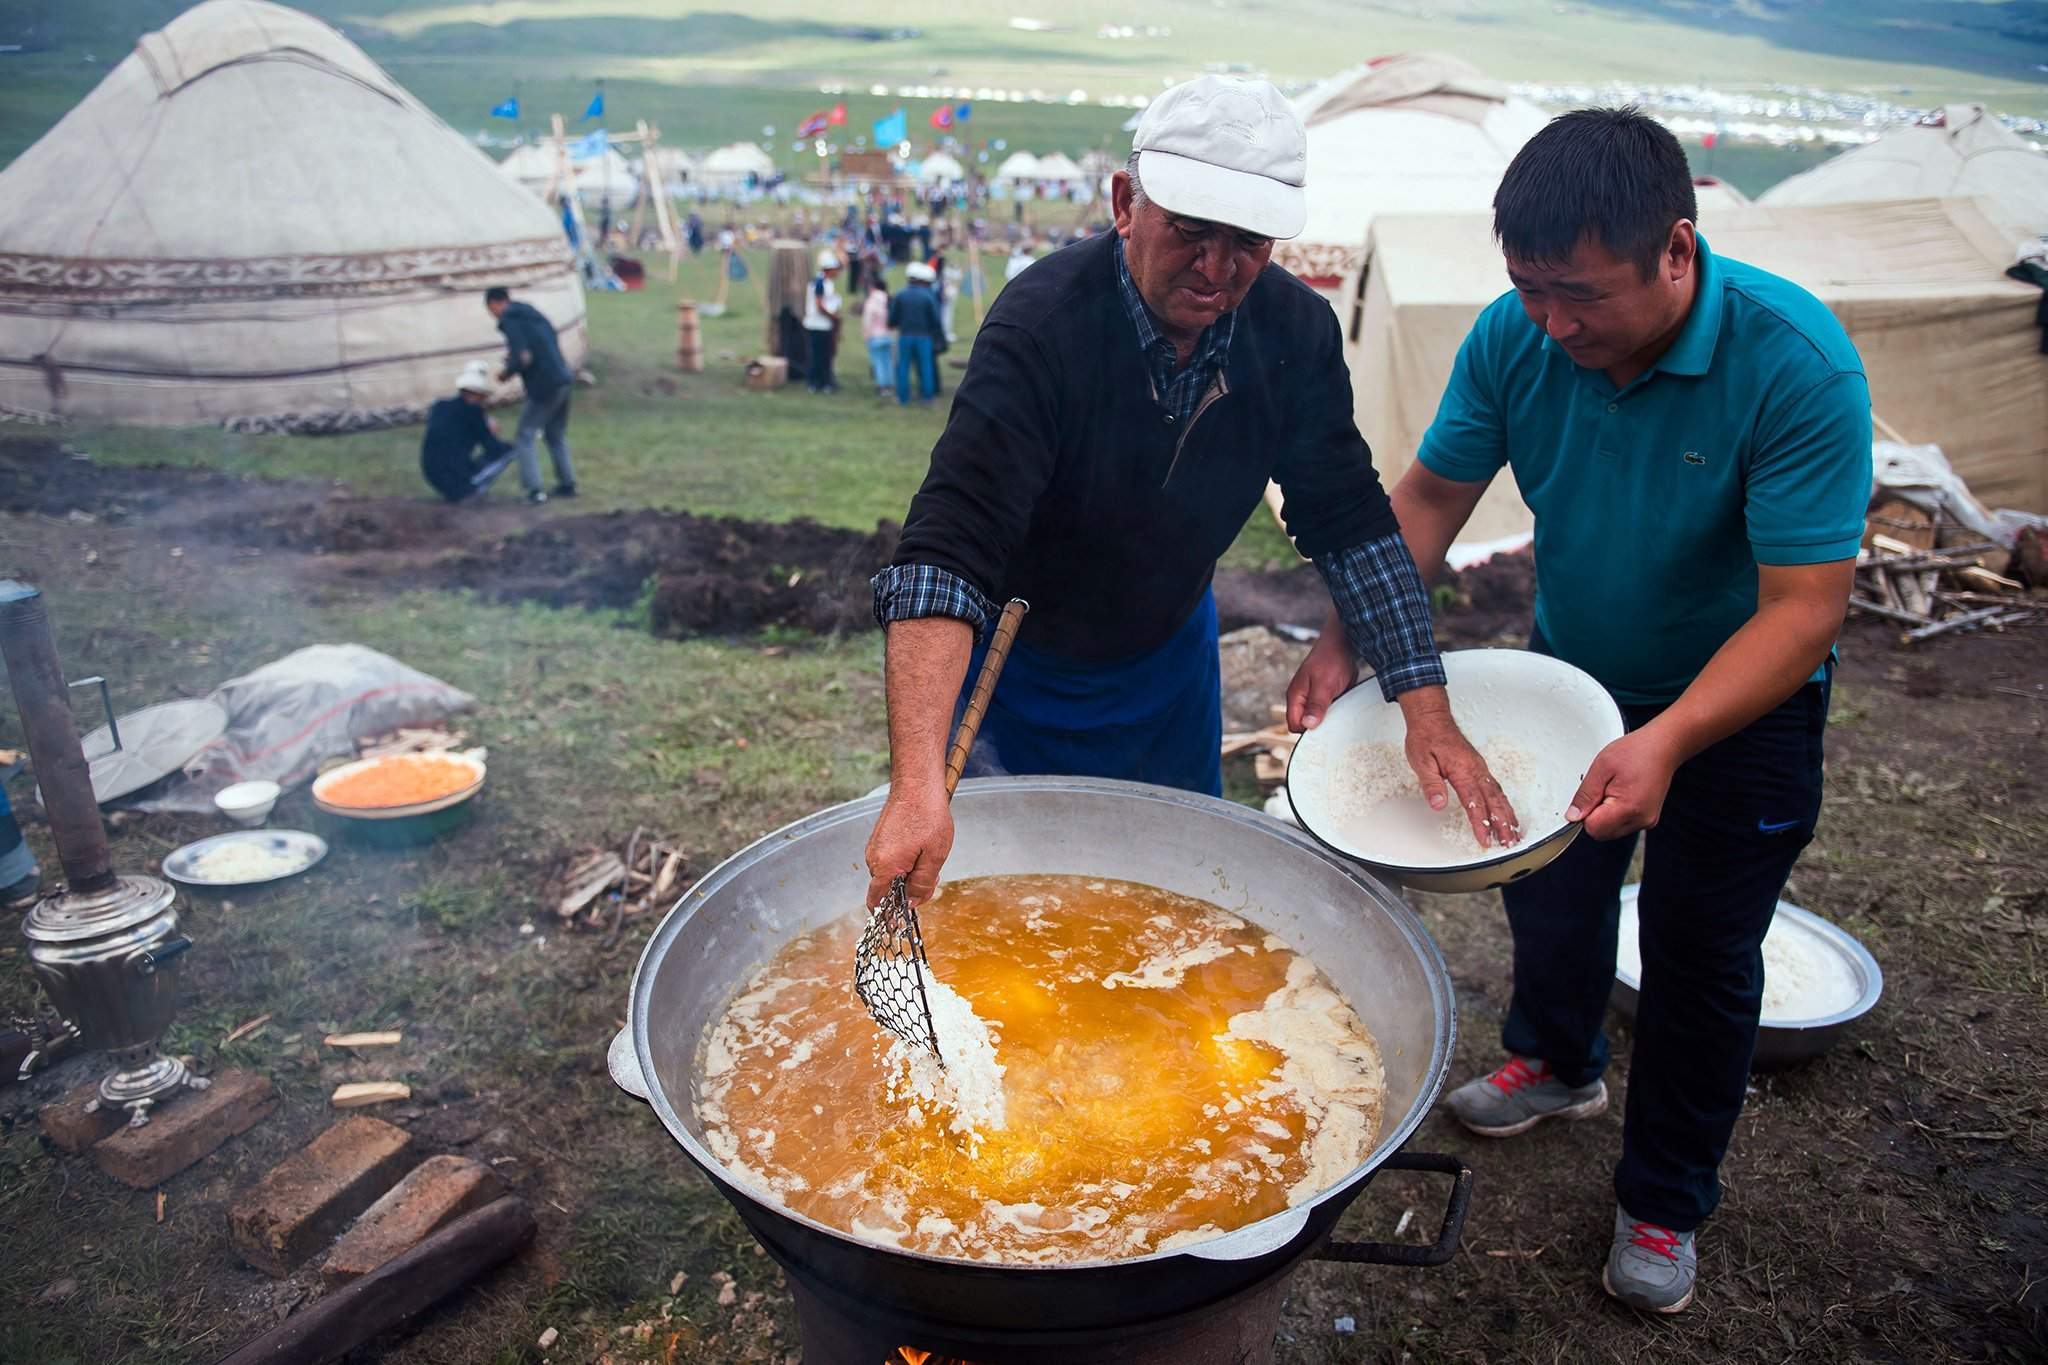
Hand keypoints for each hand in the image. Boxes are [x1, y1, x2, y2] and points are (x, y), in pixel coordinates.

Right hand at [863, 782, 953, 907]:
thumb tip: (911, 902)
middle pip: (887, 889)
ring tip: (930, 859)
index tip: (898, 925)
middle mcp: (874, 858)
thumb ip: (922, 884)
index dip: (887, 917)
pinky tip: (921, 850)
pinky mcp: (880, 839)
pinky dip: (905, 863)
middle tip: (931, 881)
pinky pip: (890, 860)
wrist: (917, 785)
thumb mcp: (934, 856)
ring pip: (891, 874)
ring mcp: (875, 847)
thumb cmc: (928, 816)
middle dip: (908, 891)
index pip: (877, 902)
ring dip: (909, 875)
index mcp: (885, 867)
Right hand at [1285, 628, 1358, 732]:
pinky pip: (1328, 710)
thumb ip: (1315, 706)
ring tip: (1341, 712)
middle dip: (1319, 726)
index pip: (1294, 725)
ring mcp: (1314, 697)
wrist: (1344, 643)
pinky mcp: (1325, 695)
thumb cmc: (1331, 660)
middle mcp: (1302, 698)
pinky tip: (1344, 707)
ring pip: (1318, 718)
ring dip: (1329, 719)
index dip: (1307, 731)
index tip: (1323, 730)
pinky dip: (1336, 711)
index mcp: (1296, 696)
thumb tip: (1308, 725)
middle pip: (1306, 723)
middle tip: (1335, 722)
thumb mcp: (1324, 685)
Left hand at [1400, 688, 1520, 848]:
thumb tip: (1438, 804)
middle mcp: (1475, 769)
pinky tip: (1506, 812)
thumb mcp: (1421, 762)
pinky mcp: (1479, 767)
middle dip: (1503, 824)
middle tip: (1510, 843)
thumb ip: (1431, 785)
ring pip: (1498, 795)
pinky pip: (1495, 788)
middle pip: (1494, 801)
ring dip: (1507, 815)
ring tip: (1514, 833)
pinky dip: (1503, 803)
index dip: (1481, 823)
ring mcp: (1479, 768)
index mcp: (1462, 770)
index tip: (1485, 840)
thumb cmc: (1426, 737)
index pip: (1474, 802)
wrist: (1432, 719)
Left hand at [1565, 728, 1680, 839]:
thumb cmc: (1637, 752)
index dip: (1584, 814)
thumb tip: (1573, 816)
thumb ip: (1585, 795)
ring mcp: (1646, 821)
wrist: (1663, 747)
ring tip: (1614, 789)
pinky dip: (1616, 813)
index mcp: (1628, 808)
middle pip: (1602, 833)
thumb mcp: (1602, 767)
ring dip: (1605, 815)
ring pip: (1611, 830)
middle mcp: (1641, 819)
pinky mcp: (1648, 819)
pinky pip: (1622, 824)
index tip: (1589, 797)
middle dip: (1594, 815)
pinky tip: (1622, 794)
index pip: (1593, 828)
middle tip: (1602, 790)